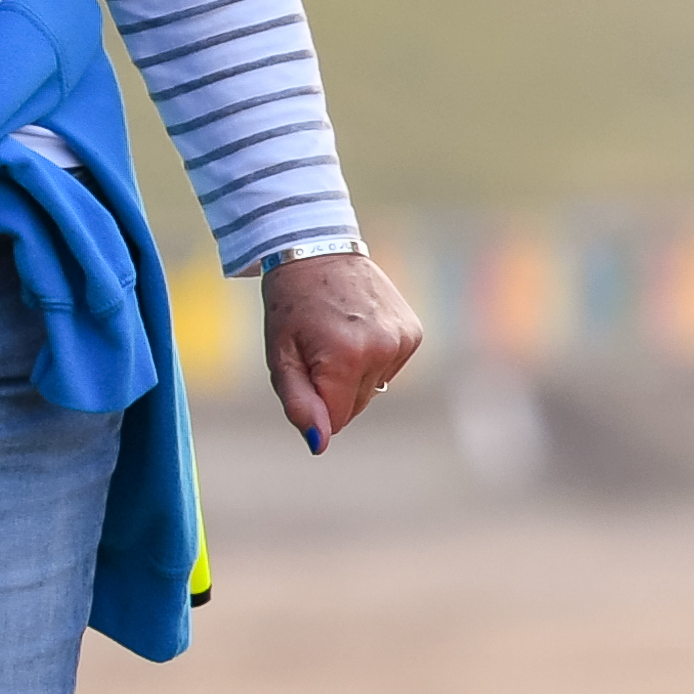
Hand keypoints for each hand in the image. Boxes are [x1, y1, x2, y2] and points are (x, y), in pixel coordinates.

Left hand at [264, 249, 422, 446]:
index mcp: (345, 357)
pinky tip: (358, 328)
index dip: (314, 404)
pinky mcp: (413, 333)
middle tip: (316, 349)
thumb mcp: (281, 356)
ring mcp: (402, 340)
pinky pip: (388, 369)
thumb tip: (320, 443)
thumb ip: (299, 403)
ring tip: (337, 334)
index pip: (336, 420)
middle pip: (356, 407)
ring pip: (373, 389)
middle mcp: (381, 349)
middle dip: (333, 389)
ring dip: (353, 374)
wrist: (318, 249)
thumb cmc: (290, 305)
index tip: (303, 370)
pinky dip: (372, 358)